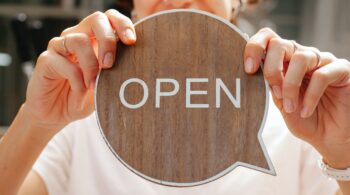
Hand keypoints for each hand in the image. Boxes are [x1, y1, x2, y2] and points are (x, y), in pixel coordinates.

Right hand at [24, 10, 135, 131]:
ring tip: (93, 86)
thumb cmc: (85, 98)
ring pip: (78, 40)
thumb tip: (136, 68)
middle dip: (107, 40)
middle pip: (96, 19)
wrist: (58, 115)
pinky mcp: (46, 60)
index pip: (110, 19)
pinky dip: (75, 79)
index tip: (131, 41)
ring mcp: (60, 47)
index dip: (122, 24)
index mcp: (96, 40)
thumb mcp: (107, 87)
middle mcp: (78, 37)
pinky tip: (80, 91)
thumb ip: (118, 74)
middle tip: (110, 64)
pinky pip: (62, 62)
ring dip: (90, 65)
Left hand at [244, 28, 349, 168]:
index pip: (267, 39)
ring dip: (290, 85)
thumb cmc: (303, 118)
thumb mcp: (280, 103)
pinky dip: (310, 96)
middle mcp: (302, 56)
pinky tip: (306, 111)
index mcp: (284, 61)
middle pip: (280, 44)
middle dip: (271, 69)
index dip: (254, 48)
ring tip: (290, 107)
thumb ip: (269, 86)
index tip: (248, 70)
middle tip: (274, 92)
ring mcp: (322, 61)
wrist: (330, 137)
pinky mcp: (342, 70)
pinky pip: (322, 75)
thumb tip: (253, 71)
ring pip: (300, 58)